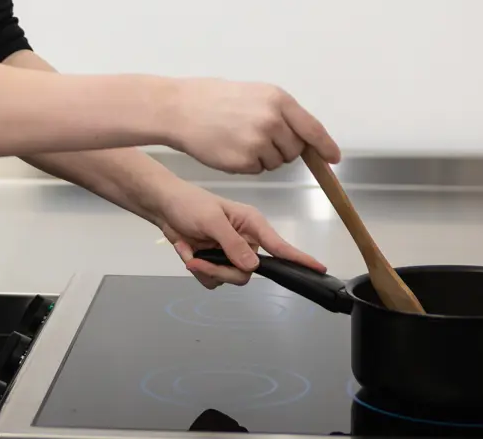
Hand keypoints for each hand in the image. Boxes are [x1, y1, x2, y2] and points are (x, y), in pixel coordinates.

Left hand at [153, 179, 326, 288]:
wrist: (163, 206)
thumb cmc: (189, 203)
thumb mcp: (210, 219)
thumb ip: (232, 243)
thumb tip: (254, 267)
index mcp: (251, 224)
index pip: (279, 245)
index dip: (298, 258)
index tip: (319, 269)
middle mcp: (245, 241)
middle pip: (247, 272)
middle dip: (220, 269)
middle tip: (197, 258)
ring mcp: (230, 253)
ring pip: (229, 278)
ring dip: (205, 268)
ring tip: (189, 250)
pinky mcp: (215, 261)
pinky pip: (213, 279)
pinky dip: (197, 268)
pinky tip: (186, 251)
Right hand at [166, 78, 339, 174]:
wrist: (181, 109)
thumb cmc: (214, 98)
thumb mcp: (253, 93)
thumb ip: (280, 112)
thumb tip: (305, 136)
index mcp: (278, 100)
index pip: (312, 128)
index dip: (325, 146)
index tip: (333, 158)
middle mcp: (272, 120)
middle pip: (294, 149)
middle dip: (282, 147)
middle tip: (255, 135)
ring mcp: (259, 142)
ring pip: (276, 161)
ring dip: (263, 156)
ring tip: (237, 138)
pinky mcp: (244, 161)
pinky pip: (257, 169)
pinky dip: (247, 164)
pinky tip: (229, 147)